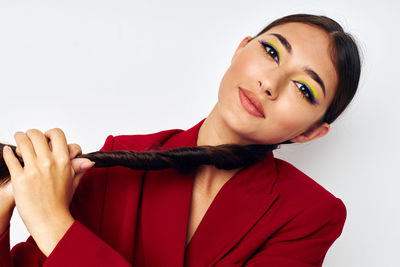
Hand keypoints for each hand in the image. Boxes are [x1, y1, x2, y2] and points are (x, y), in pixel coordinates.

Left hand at [2, 128, 94, 255]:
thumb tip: (89, 161)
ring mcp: (34, 169)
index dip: (50, 133)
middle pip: (36, 134)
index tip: (46, 138)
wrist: (50, 220)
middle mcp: (49, 162)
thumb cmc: (61, 202)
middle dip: (31, 134)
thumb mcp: (73, 181)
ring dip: (19, 138)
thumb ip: (79, 168)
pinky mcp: (20, 178)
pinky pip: (10, 158)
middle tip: (28, 138)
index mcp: (63, 161)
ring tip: (18, 142)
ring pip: (22, 142)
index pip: (57, 134)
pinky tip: (9, 153)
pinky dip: (8, 153)